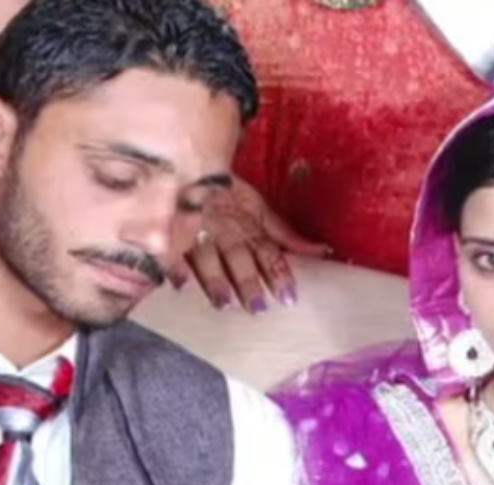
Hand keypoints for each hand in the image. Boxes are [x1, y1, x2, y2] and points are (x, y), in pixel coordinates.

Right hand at [175, 177, 330, 312]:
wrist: (190, 165)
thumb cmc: (228, 193)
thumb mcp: (259, 210)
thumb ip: (286, 234)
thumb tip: (322, 251)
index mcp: (248, 223)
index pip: (267, 252)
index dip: (279, 274)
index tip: (290, 299)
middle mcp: (225, 228)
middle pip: (238, 257)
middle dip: (248, 281)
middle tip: (258, 309)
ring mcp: (197, 229)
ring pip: (208, 255)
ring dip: (215, 279)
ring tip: (224, 304)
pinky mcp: (171, 232)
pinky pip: (171, 250)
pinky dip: (175, 266)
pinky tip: (179, 285)